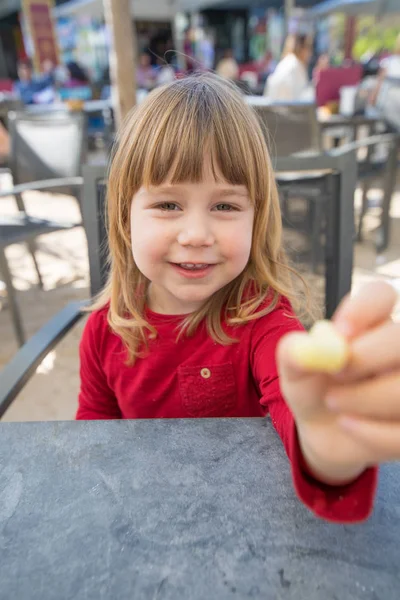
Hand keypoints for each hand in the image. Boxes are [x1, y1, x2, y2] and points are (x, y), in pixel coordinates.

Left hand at [277, 281, 398, 485]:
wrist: (322, 430)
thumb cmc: (313, 387)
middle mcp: (398, 350)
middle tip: (335, 373)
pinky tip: (348, 426)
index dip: (363, 309)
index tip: (339, 332)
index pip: (381, 294)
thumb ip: (293, 354)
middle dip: (366, 355)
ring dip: (364, 397)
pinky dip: (372, 432)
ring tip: (333, 402)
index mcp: (371, 323)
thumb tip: (299, 348)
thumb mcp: (295, 370)